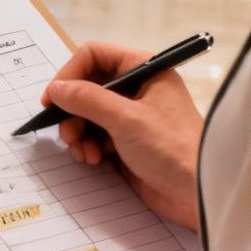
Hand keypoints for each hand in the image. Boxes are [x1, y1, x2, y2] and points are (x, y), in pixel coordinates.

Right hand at [43, 41, 204, 230]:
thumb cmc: (174, 149)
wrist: (197, 194)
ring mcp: (132, 116)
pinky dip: (87, 146)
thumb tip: (56, 89)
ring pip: (87, 113)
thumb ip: (87, 99)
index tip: (53, 98)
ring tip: (84, 151)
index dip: (70, 74)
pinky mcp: (127, 141)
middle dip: (73, 111)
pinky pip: (94, 135)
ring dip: (78, 132)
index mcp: (146, 70)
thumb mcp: (126, 119)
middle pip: (87, 87)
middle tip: (68, 133)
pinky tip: (94, 159)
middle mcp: (138, 89)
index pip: (95, 56)